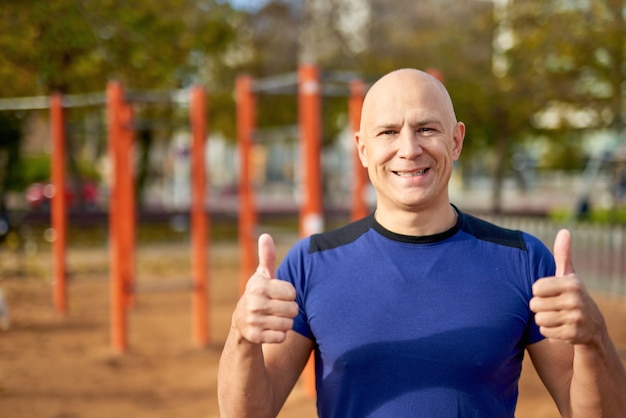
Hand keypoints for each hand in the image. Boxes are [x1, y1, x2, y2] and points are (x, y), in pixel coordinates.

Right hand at [232, 233, 297, 343]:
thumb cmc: (259, 294)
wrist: (241, 322)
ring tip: (274, 318)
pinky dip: (279, 335)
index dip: (290, 295)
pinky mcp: (254, 337)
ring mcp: (253, 321)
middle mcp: (254, 303)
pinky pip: (281, 337)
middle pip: (293, 310)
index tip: (280, 295)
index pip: (292, 292)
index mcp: (258, 286)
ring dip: (285, 323)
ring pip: (288, 324)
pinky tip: (270, 329)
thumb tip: (265, 235)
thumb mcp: (262, 276)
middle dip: (290, 310)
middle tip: (278, 308)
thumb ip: (267, 257)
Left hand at [530, 229, 604, 344]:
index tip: (550, 293)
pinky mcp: (573, 335)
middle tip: (553, 306)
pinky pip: (545, 332)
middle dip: (540, 307)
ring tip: (557, 316)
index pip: (535, 288)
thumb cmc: (572, 295)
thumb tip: (564, 231)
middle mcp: (576, 300)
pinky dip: (549, 331)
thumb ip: (563, 255)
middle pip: (534, 305)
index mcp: (572, 283)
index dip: (539, 292)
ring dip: (544, 320)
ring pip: (539, 319)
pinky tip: (560, 327)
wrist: (592, 326)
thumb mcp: (569, 276)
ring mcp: (576, 318)